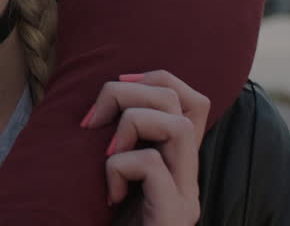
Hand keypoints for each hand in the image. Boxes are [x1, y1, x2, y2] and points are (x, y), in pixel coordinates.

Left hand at [81, 70, 209, 225]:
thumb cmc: (98, 220)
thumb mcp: (107, 173)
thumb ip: (115, 144)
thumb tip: (96, 103)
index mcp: (176, 163)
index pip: (194, 100)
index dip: (158, 78)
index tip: (119, 85)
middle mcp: (189, 177)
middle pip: (183, 101)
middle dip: (129, 93)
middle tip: (94, 121)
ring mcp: (186, 198)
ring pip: (176, 125)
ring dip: (130, 124)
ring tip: (105, 154)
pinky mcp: (174, 216)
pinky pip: (150, 165)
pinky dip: (118, 166)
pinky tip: (108, 193)